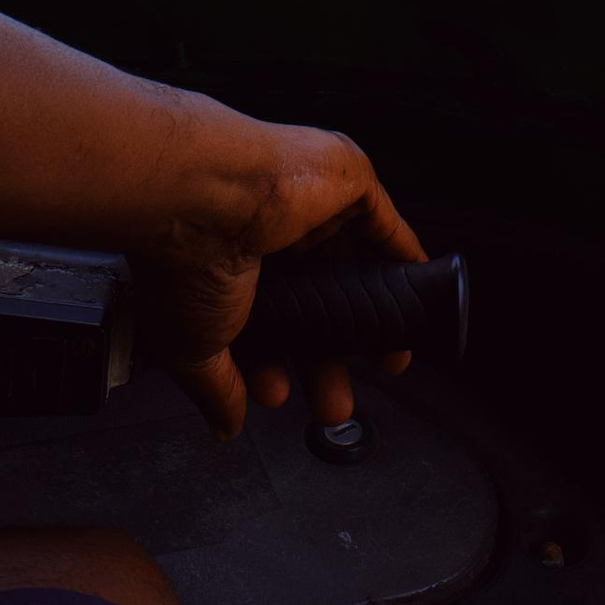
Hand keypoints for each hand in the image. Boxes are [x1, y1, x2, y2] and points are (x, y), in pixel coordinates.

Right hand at [127, 108, 425, 439]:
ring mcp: (307, 205)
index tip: (278, 395)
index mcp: (228, 265)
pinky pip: (384, 224)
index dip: (275, 363)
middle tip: (336, 403)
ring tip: (390, 364)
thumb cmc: (188, 262)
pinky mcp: (344, 178)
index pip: (263, 321)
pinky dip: (402, 259)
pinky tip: (417, 292)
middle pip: (314, 302)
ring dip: (371, 317)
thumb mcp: (195, 344)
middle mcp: (268, 233)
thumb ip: (217, 387)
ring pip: (350, 268)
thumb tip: (226, 425)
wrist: (202, 197)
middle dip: (327, 358)